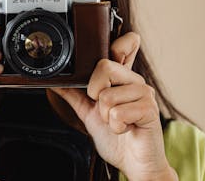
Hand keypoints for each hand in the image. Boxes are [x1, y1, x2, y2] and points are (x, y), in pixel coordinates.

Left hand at [51, 32, 177, 180]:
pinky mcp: (149, 110)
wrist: (133, 162)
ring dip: (105, 116)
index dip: (119, 41)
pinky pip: (118, 112)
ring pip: (107, 94)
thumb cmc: (116, 137)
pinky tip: (125, 128)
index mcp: (121, 78)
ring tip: (117, 121)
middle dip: (94, 93)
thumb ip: (74, 95)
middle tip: (104, 107)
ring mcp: (144, 94)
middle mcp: (134, 81)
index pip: (125, 46)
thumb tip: (55, 83)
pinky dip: (115, 125)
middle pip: (104, 66)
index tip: (114, 47)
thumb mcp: (88, 112)